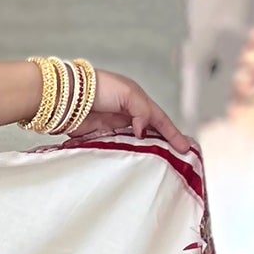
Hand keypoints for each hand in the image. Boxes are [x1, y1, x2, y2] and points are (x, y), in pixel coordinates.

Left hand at [75, 71, 194, 154]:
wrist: (68, 96)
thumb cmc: (98, 88)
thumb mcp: (128, 94)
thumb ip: (141, 112)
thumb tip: (143, 132)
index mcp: (137, 101)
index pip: (159, 120)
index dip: (172, 133)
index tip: (185, 147)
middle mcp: (127, 114)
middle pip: (149, 132)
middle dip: (162, 145)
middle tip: (176, 159)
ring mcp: (113, 127)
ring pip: (134, 143)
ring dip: (145, 152)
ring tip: (158, 165)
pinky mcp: (99, 137)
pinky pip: (116, 149)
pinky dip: (125, 156)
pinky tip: (133, 164)